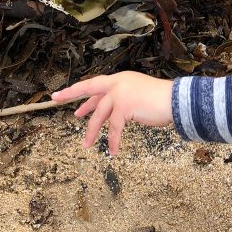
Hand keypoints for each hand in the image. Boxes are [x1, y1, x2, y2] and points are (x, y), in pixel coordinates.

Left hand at [51, 72, 173, 154]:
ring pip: (100, 115)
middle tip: (55, 98)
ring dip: (91, 132)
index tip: (65, 95)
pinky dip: (113, 141)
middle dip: (71, 93)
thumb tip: (107, 114)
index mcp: (121, 79)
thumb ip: (121, 101)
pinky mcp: (125, 106)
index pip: (96, 85)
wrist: (176, 101)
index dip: (80, 91)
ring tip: (86, 145)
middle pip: (89, 88)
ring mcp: (121, 93)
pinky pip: (114, 128)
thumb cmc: (161, 101)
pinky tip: (112, 151)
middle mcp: (118, 83)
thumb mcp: (137, 96)